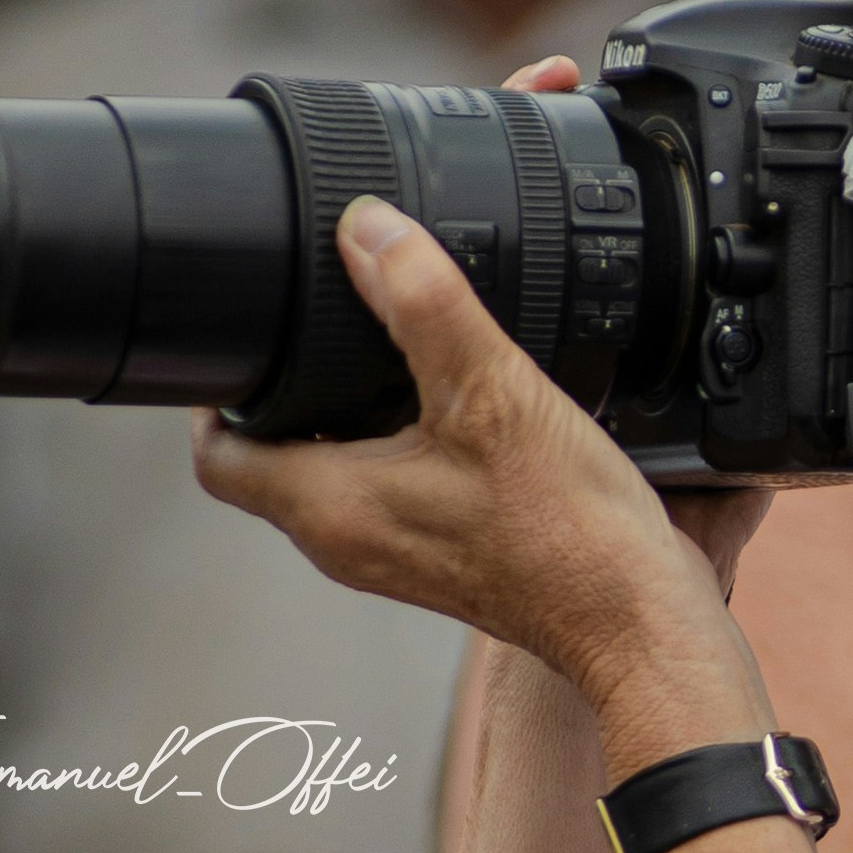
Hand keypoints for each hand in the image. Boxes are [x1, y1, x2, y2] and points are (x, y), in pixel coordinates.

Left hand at [193, 197, 772, 770]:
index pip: (217, 456)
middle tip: (318, 327)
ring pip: (333, 476)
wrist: (637, 621)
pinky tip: (454, 413)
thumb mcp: (493, 391)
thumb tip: (368, 230)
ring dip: (345, 419)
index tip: (244, 338)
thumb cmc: (568, 533)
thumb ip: (424, 303)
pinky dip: (399, 449)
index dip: (215, 393)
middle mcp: (346, 543)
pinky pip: (390, 495)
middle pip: (271, 462)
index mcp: (330, 507)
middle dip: (284, 394)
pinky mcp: (441, 561)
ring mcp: (393, 558)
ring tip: (384, 358)